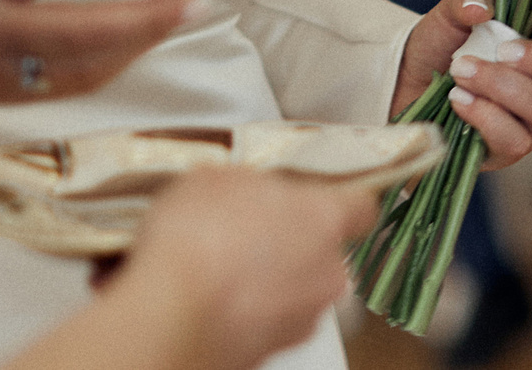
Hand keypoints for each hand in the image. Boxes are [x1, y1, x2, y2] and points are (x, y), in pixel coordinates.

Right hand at [106, 169, 378, 369]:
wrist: (170, 316)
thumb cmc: (199, 242)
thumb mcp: (216, 179)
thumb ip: (249, 184)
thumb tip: (245, 189)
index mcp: (325, 219)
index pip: (361, 207)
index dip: (339, 199)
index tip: (318, 195)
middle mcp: (326, 273)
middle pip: (323, 251)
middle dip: (289, 241)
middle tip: (246, 229)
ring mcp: (302, 319)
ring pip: (295, 290)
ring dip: (267, 279)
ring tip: (218, 267)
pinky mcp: (272, 351)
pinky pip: (268, 322)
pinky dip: (246, 311)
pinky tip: (210, 298)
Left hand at [391, 0, 531, 171]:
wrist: (408, 82)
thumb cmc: (446, 42)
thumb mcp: (453, 11)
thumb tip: (482, 7)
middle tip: (504, 49)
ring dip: (501, 85)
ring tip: (461, 69)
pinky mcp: (512, 148)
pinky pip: (515, 139)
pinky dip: (485, 114)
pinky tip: (458, 98)